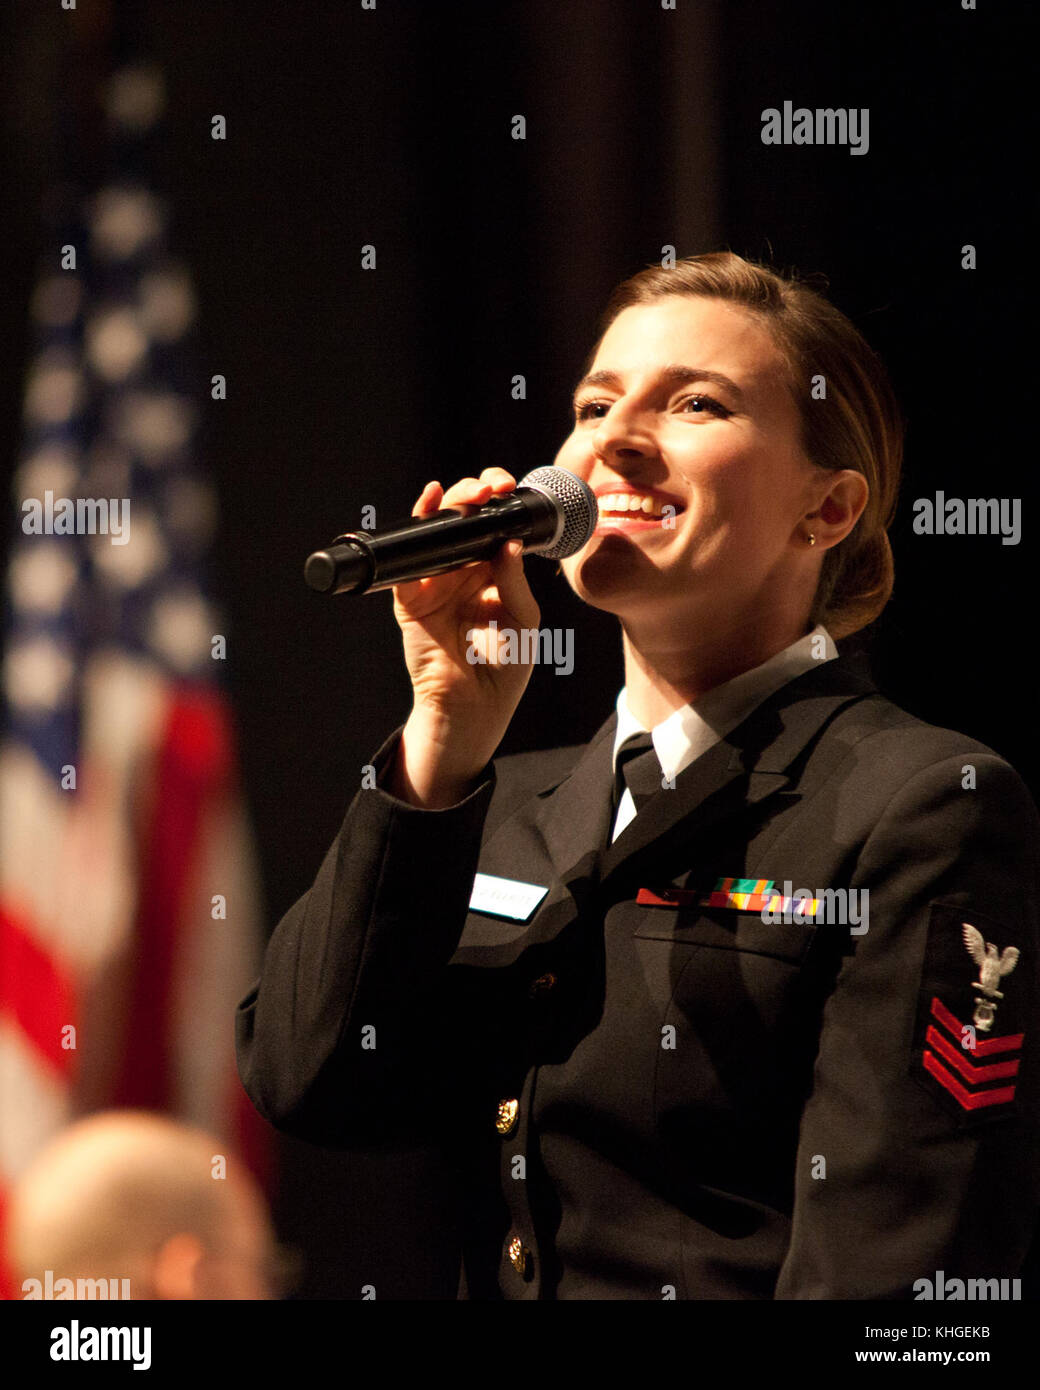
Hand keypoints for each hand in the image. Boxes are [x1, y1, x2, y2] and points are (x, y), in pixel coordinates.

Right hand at [389, 468, 540, 805]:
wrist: (473, 707)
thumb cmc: (503, 668)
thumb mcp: (524, 620)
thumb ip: (514, 581)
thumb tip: (508, 542)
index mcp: (492, 575)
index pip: (492, 528)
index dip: (499, 504)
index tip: (509, 488)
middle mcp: (462, 573)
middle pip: (464, 521)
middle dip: (475, 496)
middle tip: (490, 487)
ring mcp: (435, 583)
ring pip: (437, 532)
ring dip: (450, 505)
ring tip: (464, 493)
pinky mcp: (411, 598)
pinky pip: (409, 558)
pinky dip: (416, 529)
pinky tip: (430, 504)